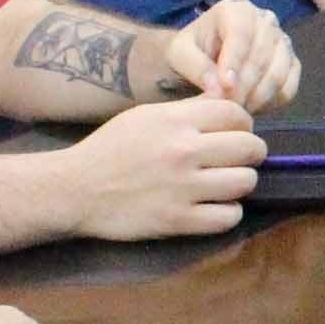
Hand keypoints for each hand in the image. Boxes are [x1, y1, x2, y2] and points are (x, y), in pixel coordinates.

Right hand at [55, 95, 268, 241]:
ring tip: (224, 183)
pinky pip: (229, 217)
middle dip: (249, 152)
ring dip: (240, 182)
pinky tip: (215, 206)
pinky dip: (228, 212)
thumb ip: (188, 111)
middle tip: (236, 159)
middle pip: (250, 147)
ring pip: (246, 181)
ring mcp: (183, 188)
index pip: (237, 113)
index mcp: (175, 120)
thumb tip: (229, 102)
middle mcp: (183, 151)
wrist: (74, 190)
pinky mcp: (178, 221)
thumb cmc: (110, 148)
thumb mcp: (146, 116)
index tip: (233, 133)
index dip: (243, 123)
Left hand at [159, 0, 298, 112]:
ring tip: (237, 111)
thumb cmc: (192, 51)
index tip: (223, 89)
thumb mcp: (180, 54)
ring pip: (278, 72)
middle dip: (244, 86)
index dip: (234, 62)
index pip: (241, 34)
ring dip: (258, 97)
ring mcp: (282, 41)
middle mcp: (265, 20)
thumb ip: (196, 67)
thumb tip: (218, 88)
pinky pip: (289, 86)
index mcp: (237, 9)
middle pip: (262, 56)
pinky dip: (272, 102)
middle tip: (226, 108)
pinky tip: (252, 108)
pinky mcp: (291, 63)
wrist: (205, 56)